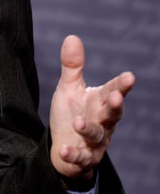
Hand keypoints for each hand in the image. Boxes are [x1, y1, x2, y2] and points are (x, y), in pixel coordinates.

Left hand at [49, 35, 134, 178]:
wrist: (65, 146)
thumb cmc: (72, 113)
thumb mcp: (69, 88)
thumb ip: (73, 67)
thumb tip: (72, 36)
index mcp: (100, 102)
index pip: (113, 91)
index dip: (122, 85)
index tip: (130, 76)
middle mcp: (102, 121)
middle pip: (112, 114)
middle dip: (115, 106)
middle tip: (115, 97)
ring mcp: (95, 141)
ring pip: (96, 135)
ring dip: (88, 129)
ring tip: (78, 122)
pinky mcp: (84, 157)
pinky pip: (80, 158)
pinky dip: (73, 154)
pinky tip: (64, 150)